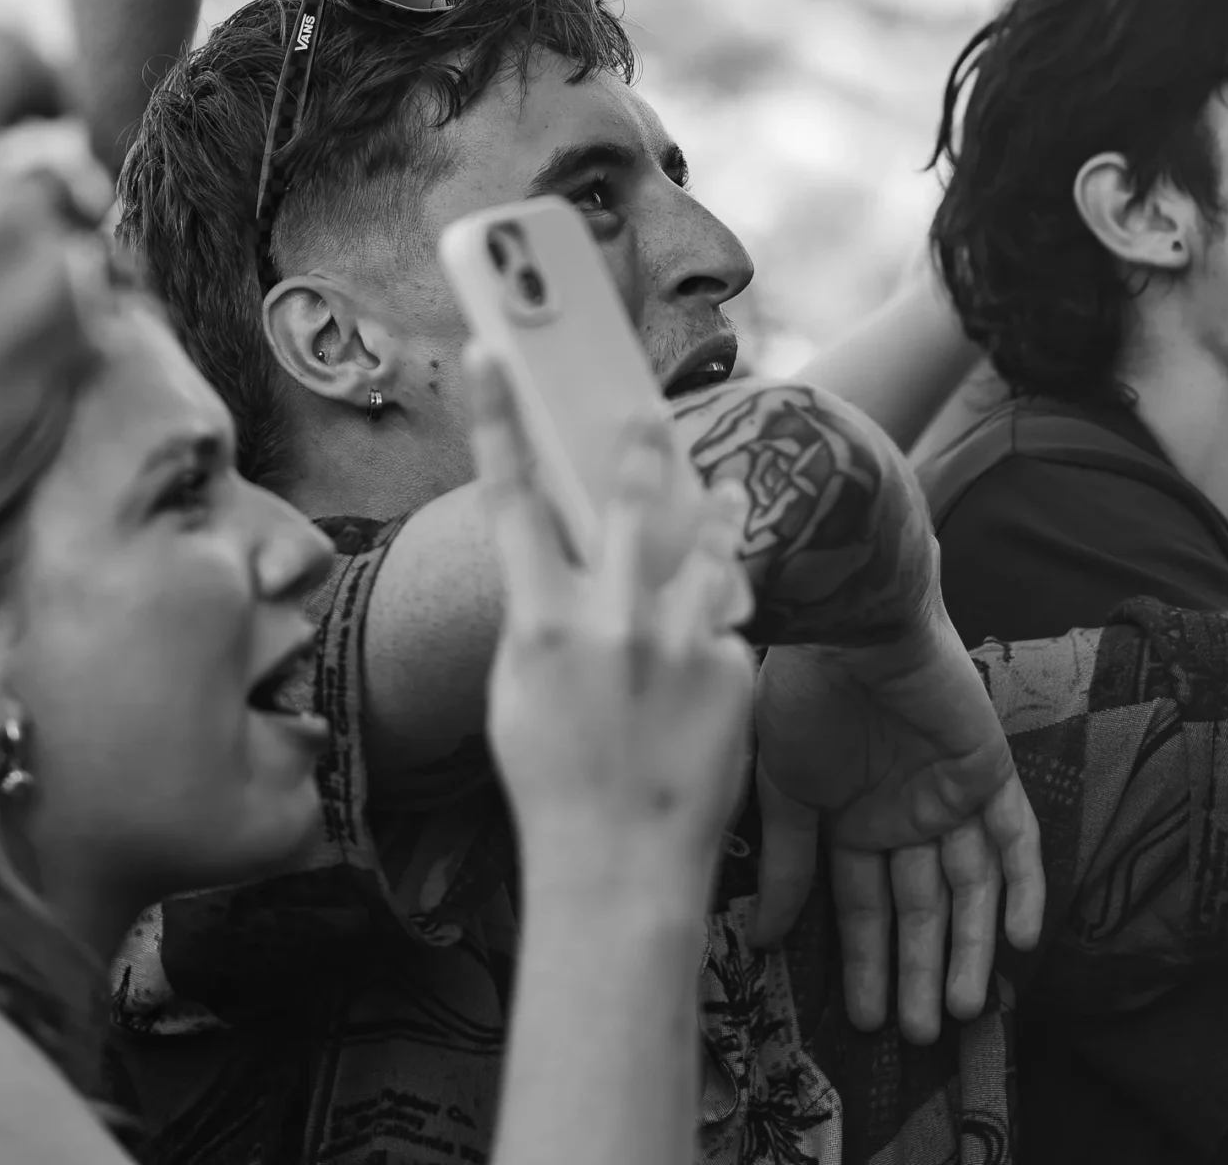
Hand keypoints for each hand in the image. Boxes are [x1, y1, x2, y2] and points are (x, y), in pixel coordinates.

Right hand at [473, 353, 754, 887]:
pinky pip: (726, 626)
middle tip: (651, 413)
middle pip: (635, 499)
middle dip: (642, 445)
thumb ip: (545, 617)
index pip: (512, 500)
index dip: (497, 420)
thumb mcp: (519, 693)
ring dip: (716, 513)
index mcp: (541, 624)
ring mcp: (679, 643)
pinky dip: (716, 631)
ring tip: (723, 493)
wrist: (619, 871)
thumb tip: (566, 559)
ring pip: (710, 545)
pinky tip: (704, 660)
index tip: (494, 355)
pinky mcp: (733, 670)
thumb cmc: (554, 782)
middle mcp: (612, 623)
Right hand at [749, 620, 1046, 1042]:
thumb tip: (768, 938)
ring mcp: (949, 794)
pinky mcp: (989, 771)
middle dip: (918, 969)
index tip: (864, 1018)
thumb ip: (791, 864)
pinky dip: (1024, 887)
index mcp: (849, 818)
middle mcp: (902, 814)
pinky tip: (1021, 941)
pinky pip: (1016, 838)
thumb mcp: (784, 789)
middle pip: (920, 907)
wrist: (848, 629)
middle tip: (918, 1033)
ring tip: (960, 1008)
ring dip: (968, 945)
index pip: (863, 906)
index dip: (866, 960)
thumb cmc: (802, 698)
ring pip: (970, 886)